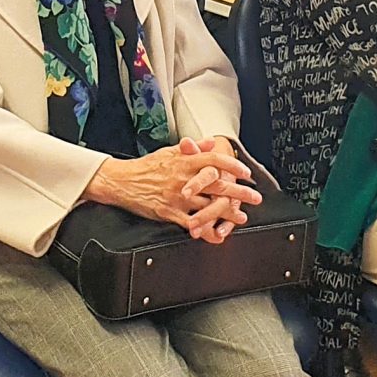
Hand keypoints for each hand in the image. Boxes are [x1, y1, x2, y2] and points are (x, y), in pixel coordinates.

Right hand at [87, 139, 258, 242]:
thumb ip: (193, 149)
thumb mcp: (170, 152)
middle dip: (239, 192)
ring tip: (241, 217)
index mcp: (184, 161)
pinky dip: (205, 230)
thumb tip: (211, 143)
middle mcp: (183, 179)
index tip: (246, 173)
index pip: (214, 161)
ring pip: (207, 206)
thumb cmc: (146, 166)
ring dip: (227, 213)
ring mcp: (177, 197)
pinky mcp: (168, 212)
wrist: (121, 180)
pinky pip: (191, 222)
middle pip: (217, 185)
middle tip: (254, 197)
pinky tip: (216, 234)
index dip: (233, 166)